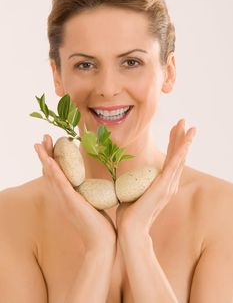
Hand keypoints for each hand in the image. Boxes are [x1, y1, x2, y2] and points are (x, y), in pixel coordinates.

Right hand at [34, 134, 116, 251]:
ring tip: (40, 144)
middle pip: (49, 171)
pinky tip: (49, 161)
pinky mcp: (71, 202)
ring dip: (45, 158)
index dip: (51, 158)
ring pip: (51, 175)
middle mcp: (62, 197)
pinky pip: (60, 184)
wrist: (103, 242)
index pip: (55, 173)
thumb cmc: (99, 225)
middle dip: (45, 153)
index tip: (52, 143)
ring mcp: (65, 200)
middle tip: (44, 137)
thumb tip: (97, 184)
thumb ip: (89, 193)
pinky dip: (54, 172)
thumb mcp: (92, 204)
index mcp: (67, 196)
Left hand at [116, 119, 195, 236]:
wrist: (130, 230)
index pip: (170, 160)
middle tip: (183, 122)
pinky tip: (186, 139)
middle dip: (180, 137)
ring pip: (179, 157)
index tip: (174, 130)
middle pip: (177, 156)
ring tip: (188, 125)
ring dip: (184, 140)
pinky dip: (182, 150)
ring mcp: (168, 185)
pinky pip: (175, 163)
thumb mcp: (131, 193)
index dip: (173, 144)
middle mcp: (169, 184)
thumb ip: (133, 184)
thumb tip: (124, 178)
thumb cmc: (128, 214)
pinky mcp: (164, 186)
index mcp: (162, 185)